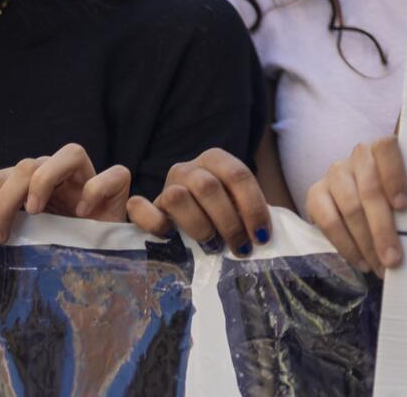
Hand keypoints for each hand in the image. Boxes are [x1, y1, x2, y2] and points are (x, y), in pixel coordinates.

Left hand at [0, 143, 129, 251]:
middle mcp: (56, 175)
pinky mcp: (118, 187)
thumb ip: (2, 233)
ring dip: (44, 181)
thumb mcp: (22, 243)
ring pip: (69, 154)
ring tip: (35, 212)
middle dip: (3, 201)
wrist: (102, 266)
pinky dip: (96, 189)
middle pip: (24, 167)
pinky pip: (113, 174)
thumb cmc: (59, 255)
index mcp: (28, 186)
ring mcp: (89, 178)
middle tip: (0, 236)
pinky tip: (83, 213)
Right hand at [127, 147, 272, 256]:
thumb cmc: (220, 213)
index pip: (238, 175)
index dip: (253, 207)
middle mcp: (189, 168)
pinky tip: (170, 238)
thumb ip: (250, 212)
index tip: (262, 236)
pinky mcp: (145, 205)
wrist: (185, 217)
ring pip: (178, 197)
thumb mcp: (238, 205)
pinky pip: (140, 209)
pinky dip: (155, 224)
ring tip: (211, 245)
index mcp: (216, 160)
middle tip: (240, 247)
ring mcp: (165, 185)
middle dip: (229, 222)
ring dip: (199, 226)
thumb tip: (266, 235)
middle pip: (208, 187)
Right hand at [306, 137, 406, 275]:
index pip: (387, 150)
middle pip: (369, 190)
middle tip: (394, 259)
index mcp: (384, 149)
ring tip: (380, 267)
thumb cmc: (394, 197)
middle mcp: (359, 156)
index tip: (404, 206)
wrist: (356, 199)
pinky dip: (347, 246)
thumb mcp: (405, 194)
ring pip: (350, 208)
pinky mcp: (315, 193)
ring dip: (366, 243)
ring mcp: (335, 173)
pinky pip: (329, 222)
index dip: (394, 177)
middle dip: (383, 229)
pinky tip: (362, 262)